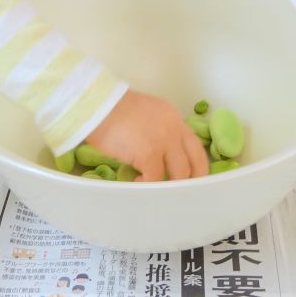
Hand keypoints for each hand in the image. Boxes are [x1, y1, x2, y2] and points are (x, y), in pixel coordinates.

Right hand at [85, 90, 208, 180]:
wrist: (98, 104)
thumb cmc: (112, 108)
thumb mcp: (144, 113)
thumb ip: (157, 130)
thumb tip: (158, 153)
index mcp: (173, 117)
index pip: (195, 145)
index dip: (197, 164)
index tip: (193, 177)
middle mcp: (174, 128)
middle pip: (195, 162)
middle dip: (191, 180)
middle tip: (181, 192)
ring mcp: (164, 141)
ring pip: (180, 173)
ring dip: (169, 184)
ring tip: (156, 186)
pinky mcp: (149, 154)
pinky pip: (155, 179)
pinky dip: (148, 184)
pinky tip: (138, 180)